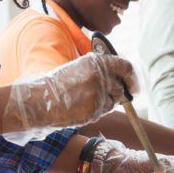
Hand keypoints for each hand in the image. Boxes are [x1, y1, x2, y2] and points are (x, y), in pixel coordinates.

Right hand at [4, 53, 136, 131]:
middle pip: (122, 86)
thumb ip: (100, 69)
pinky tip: (84, 108)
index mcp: (96, 61)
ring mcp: (98, 93)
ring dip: (108, 102)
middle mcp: (99, 75)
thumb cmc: (57, 84)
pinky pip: (105, 110)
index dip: (131, 76)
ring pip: (115, 100)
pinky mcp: (95, 109)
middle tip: (119, 97)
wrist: (40, 100)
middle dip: (121, 92)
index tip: (133, 84)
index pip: (125, 66)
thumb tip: (119, 76)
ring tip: (88, 100)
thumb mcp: (78, 68)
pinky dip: (99, 110)